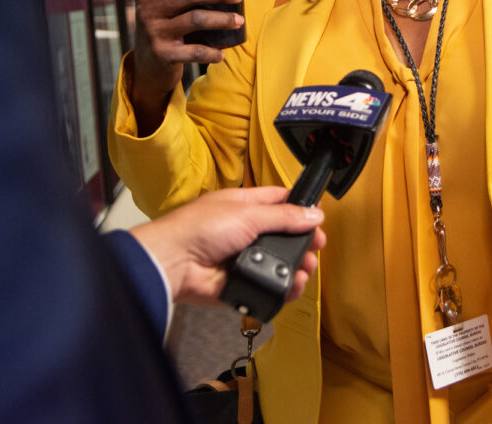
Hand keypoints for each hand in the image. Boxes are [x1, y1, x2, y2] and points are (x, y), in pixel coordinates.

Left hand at [128, 186, 325, 306]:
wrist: (174, 263)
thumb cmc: (199, 228)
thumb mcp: (248, 214)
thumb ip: (284, 217)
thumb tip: (314, 214)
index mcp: (244, 206)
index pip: (279, 202)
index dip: (300, 208)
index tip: (318, 218)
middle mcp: (244, 231)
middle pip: (282, 237)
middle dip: (301, 244)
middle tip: (315, 249)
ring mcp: (241, 259)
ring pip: (276, 264)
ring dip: (294, 268)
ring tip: (304, 271)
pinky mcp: (239, 284)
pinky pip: (266, 287)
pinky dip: (280, 288)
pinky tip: (291, 287)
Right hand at [130, 0, 245, 130]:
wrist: (146, 65)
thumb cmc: (163, 27)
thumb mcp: (161, 6)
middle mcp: (149, 10)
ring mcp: (155, 32)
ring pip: (197, 19)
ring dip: (223, 19)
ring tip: (239, 21)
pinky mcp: (163, 54)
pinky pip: (195, 51)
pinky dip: (212, 52)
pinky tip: (222, 54)